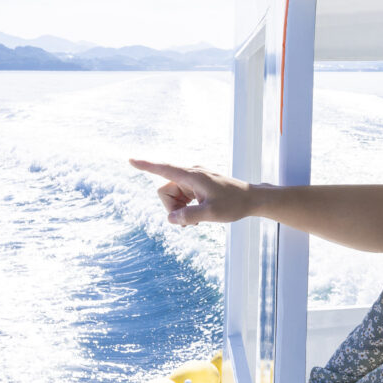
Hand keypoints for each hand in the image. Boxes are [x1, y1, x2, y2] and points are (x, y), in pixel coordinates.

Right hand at [130, 159, 254, 225]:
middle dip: (171, 208)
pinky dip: (184, 208)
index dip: (146, 165)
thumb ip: (188, 216)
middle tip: (187, 222)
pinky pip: (181, 196)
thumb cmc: (234, 204)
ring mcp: (193, 179)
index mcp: (192, 175)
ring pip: (172, 195)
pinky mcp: (196, 185)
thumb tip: (171, 219)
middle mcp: (190, 173)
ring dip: (179, 210)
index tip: (131, 160)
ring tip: (195, 221)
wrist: (252, 199)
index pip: (164, 169)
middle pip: (164, 190)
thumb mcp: (211, 214)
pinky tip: (196, 217)